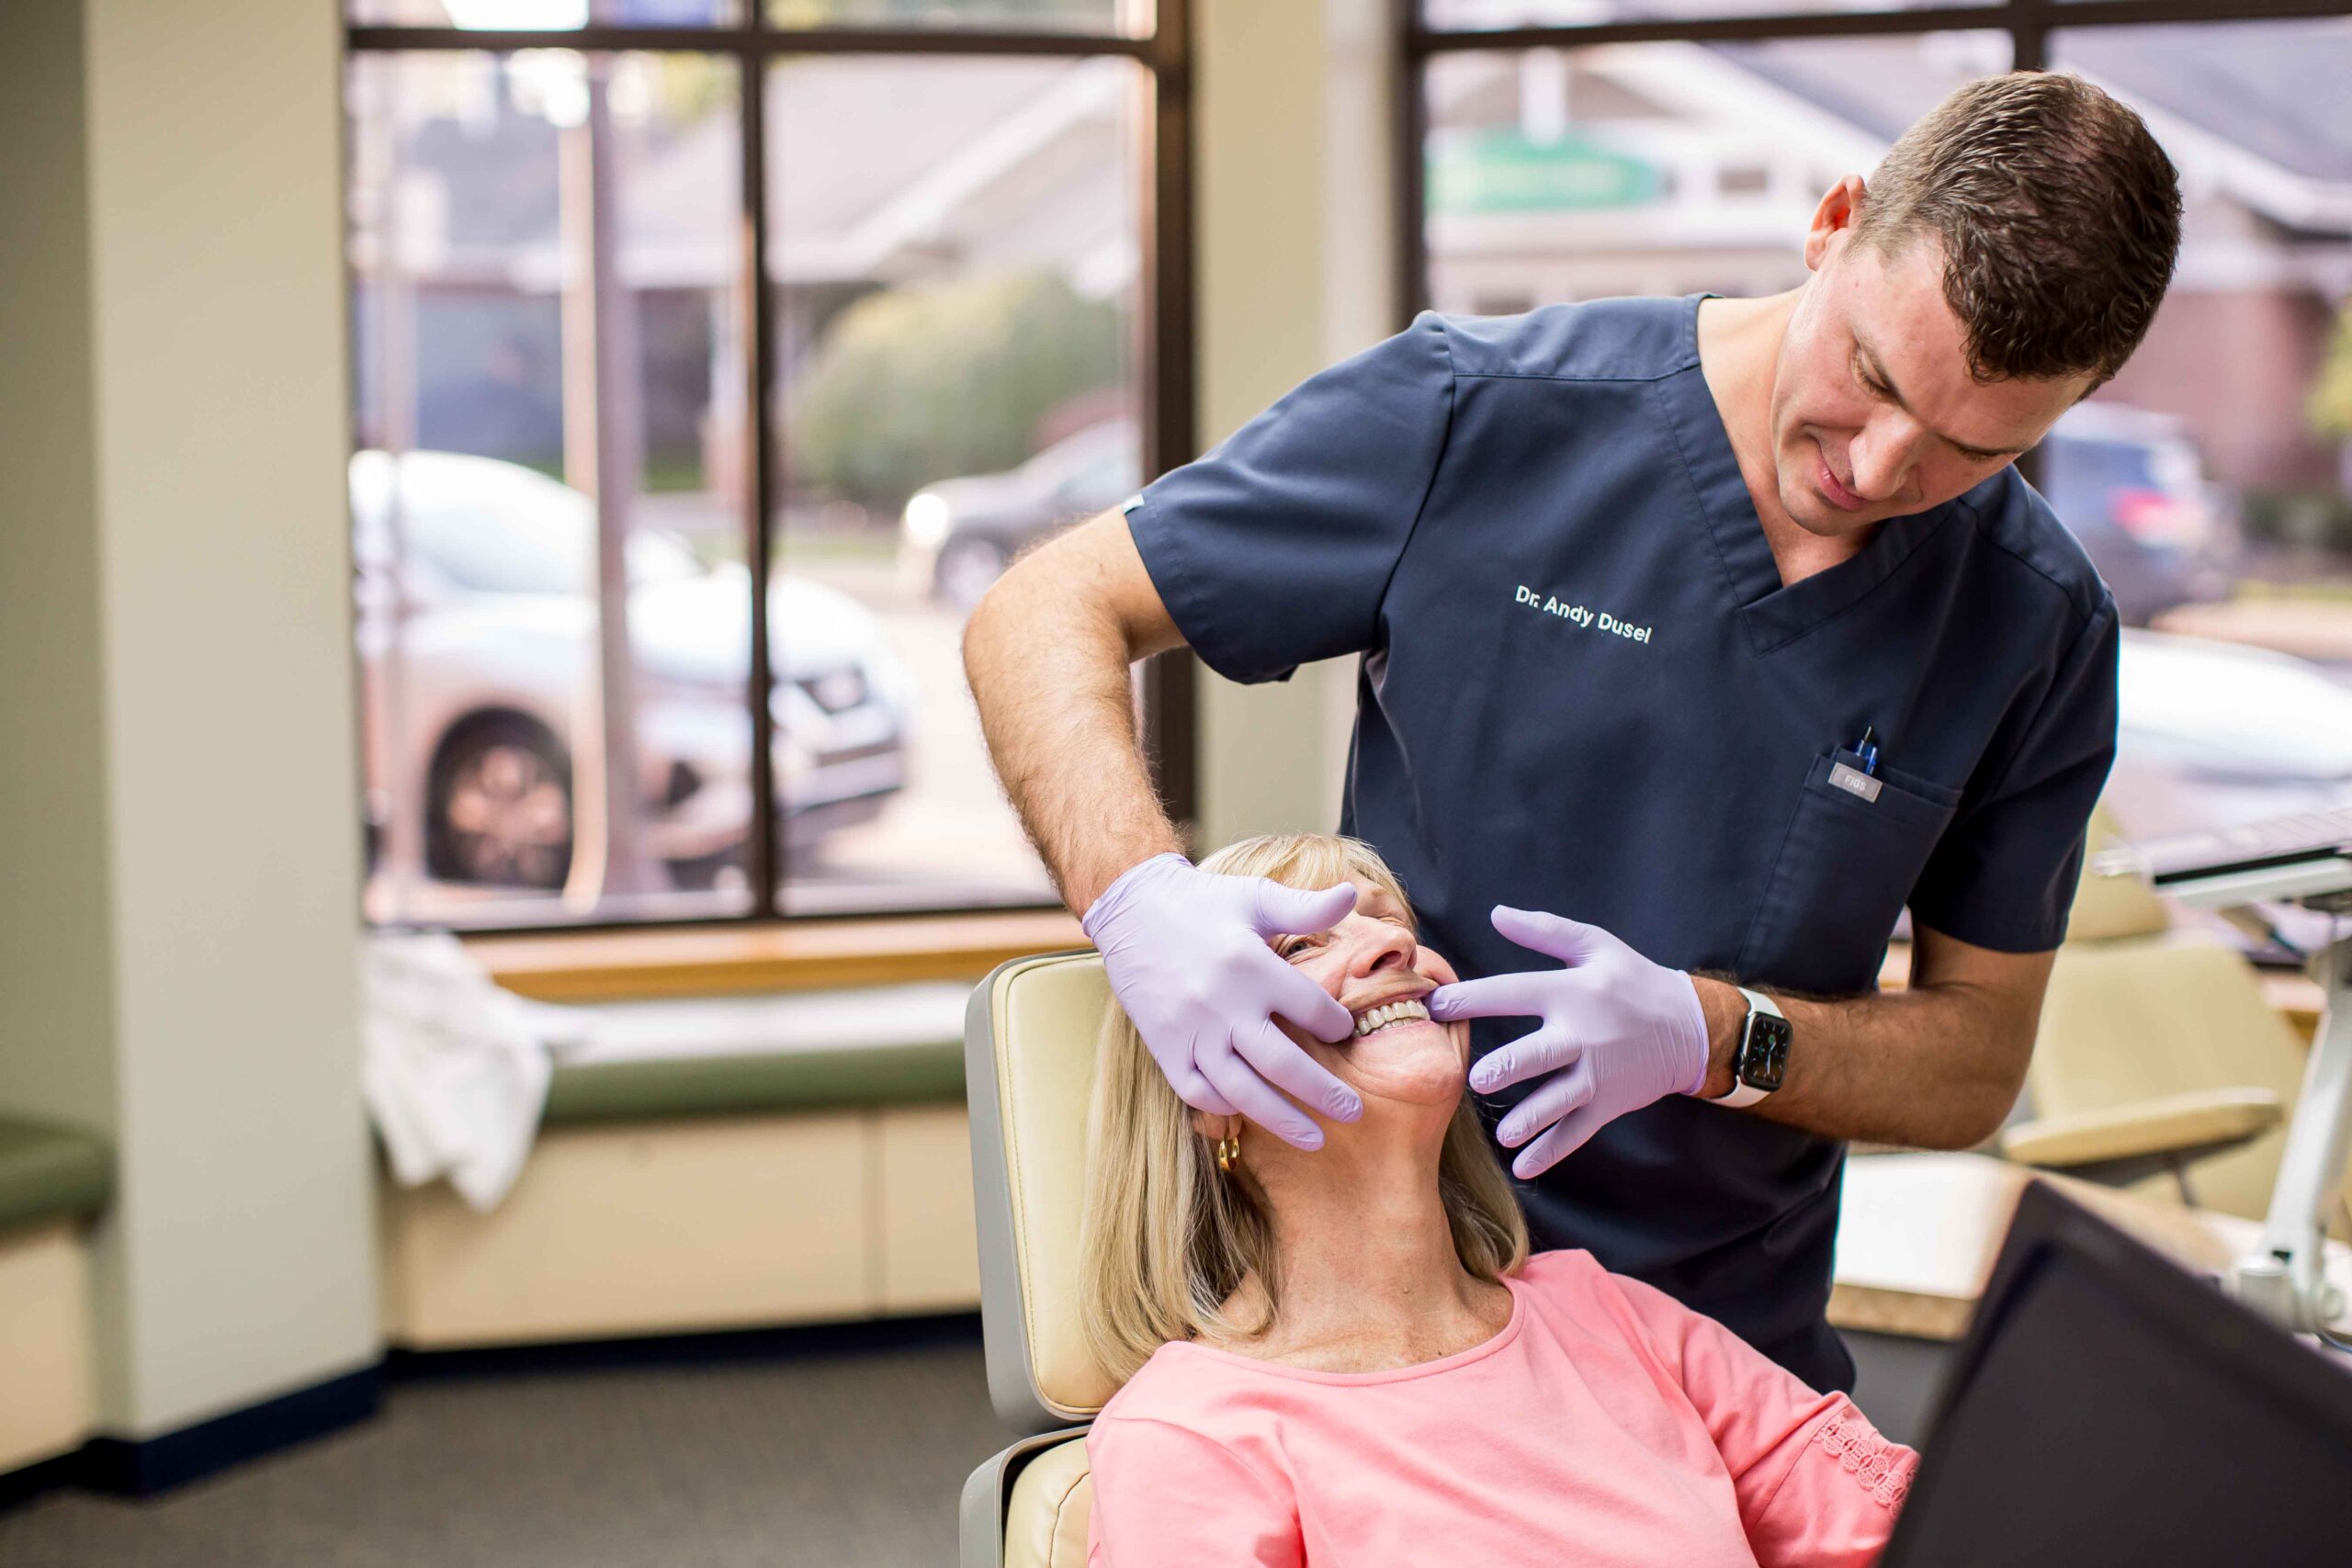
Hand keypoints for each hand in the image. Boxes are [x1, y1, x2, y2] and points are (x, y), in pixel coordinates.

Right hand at [1081, 853, 1364, 1149]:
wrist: (1131, 908)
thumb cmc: (1202, 902)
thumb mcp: (1255, 897)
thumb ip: (1306, 906)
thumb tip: (1351, 895)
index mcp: (1251, 965)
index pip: (1310, 1009)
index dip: (1335, 1024)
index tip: (1343, 1031)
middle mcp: (1222, 1004)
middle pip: (1283, 1063)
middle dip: (1324, 1093)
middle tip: (1354, 1112)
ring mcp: (1191, 1031)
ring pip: (1242, 1088)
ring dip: (1282, 1119)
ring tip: (1315, 1139)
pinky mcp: (1164, 1046)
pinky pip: (1198, 1090)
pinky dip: (1226, 1107)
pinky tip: (1252, 1114)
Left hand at [1426, 906, 1708, 1178]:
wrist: (1690, 1026)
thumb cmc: (1632, 980)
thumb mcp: (1595, 946)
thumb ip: (1545, 930)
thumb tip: (1496, 913)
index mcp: (1572, 992)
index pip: (1515, 992)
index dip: (1474, 998)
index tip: (1435, 1005)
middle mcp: (1583, 1035)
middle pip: (1540, 1054)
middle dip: (1508, 1067)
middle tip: (1476, 1078)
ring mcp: (1596, 1074)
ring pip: (1558, 1101)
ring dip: (1531, 1119)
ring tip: (1504, 1134)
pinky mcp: (1607, 1104)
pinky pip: (1576, 1132)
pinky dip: (1551, 1151)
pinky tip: (1523, 1167)